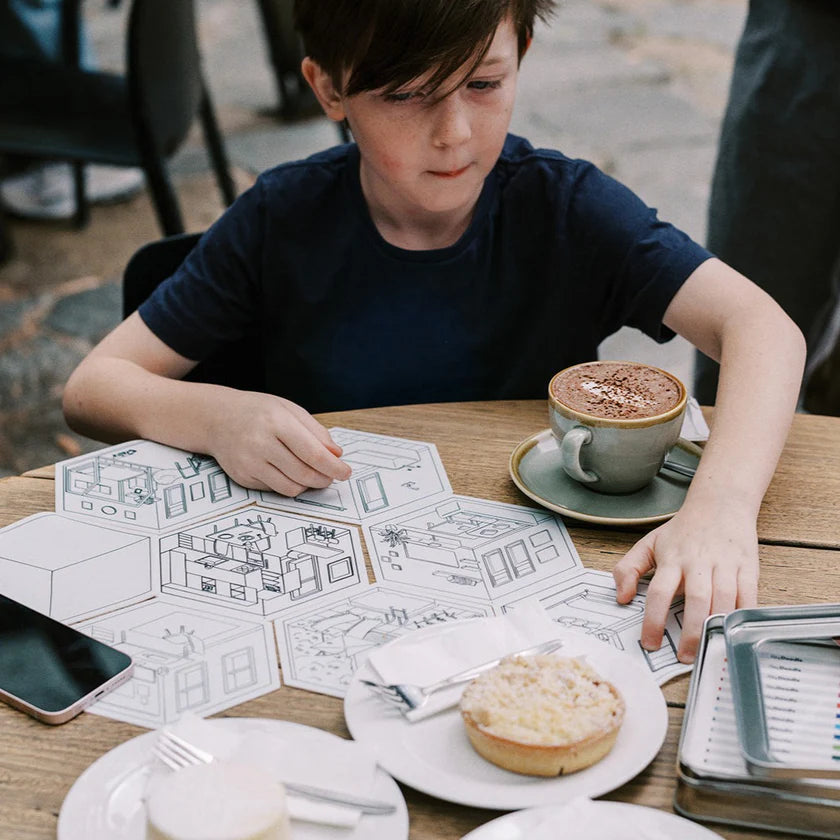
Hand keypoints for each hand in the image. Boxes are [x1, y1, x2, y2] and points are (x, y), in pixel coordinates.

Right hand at [208, 391, 351, 495]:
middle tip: (332, 476)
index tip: (345, 471)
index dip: (333, 467)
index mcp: (276, 422)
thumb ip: (316, 432)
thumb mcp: (290, 410)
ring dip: (309, 485)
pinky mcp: (243, 477)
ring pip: (291, 488)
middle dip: (324, 479)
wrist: (217, 418)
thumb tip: (336, 454)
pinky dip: (290, 485)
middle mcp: (260, 443)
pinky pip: (275, 489)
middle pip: (304, 473)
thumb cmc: (257, 411)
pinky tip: (290, 473)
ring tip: (314, 475)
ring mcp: (249, 462)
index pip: (313, 453)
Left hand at [612, 501, 758, 662]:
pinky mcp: (748, 566)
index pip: (660, 592)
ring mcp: (726, 564)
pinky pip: (748, 596)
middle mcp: (699, 561)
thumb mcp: (649, 544)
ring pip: (724, 599)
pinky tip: (734, 633)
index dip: (654, 620)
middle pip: (696, 599)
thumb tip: (621, 597)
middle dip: (691, 632)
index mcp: (672, 558)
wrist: (720, 503)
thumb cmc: (683, 530)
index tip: (650, 643)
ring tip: (708, 650)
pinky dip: (742, 616)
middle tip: (685, 657)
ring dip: (717, 627)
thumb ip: (628, 569)